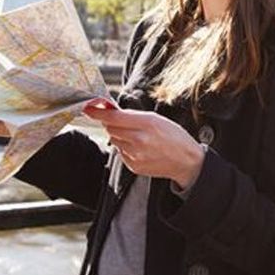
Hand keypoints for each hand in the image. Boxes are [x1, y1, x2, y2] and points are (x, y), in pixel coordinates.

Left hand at [83, 102, 204, 189]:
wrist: (186, 161)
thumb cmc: (174, 137)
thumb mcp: (157, 119)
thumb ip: (133, 116)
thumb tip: (110, 111)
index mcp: (147, 124)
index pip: (114, 117)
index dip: (98, 113)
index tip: (88, 108)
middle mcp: (140, 140)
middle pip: (111, 128)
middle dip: (114, 124)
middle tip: (127, 124)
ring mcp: (136, 155)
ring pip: (114, 140)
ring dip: (120, 136)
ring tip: (138, 138)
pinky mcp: (134, 166)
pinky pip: (120, 152)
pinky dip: (126, 148)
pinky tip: (141, 149)